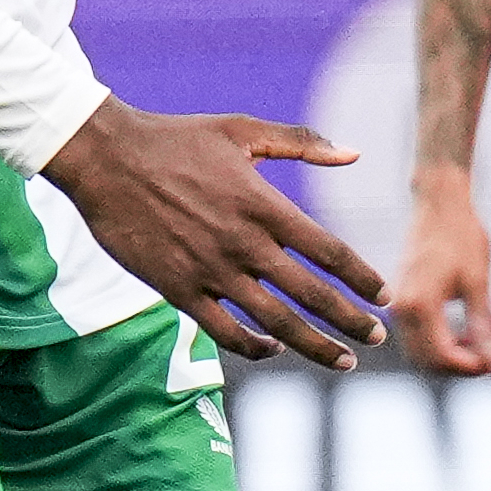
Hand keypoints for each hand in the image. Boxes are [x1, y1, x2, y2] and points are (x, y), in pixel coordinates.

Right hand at [44, 101, 388, 368]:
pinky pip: (222, 330)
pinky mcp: (176, 289)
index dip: (362, 278)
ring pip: (274, 322)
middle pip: (312, 295)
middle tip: (378, 337)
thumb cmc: (177, 139)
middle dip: (351, 321)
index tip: (384, 296)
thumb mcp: (243, 130)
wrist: (106, 158)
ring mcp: (210, 270)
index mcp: (265, 206)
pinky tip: (272, 350)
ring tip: (343, 360)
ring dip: (313, 345)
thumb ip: (302, 142)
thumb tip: (354, 153)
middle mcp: (244, 244)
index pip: (329, 252)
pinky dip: (252, 347)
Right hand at [392, 165, 490, 373]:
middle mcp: (400, 310)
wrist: (439, 205)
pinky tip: (467, 334)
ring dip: (451, 357)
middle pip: (427, 361)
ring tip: (483, 344)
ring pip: (420, 353)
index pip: (441, 357)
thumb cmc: (462, 237)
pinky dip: (441, 344)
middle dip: (460, 367)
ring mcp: (397, 307)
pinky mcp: (401, 301)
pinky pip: (417, 337)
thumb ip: (482, 325)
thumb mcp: (478, 282)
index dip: (470, 368)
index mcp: (418, 305)